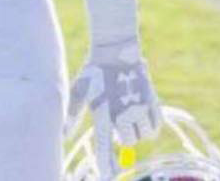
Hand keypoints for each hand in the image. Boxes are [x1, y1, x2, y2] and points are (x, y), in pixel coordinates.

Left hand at [66, 38, 161, 177]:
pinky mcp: (152, 102)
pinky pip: (156, 126)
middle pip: (128, 142)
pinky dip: (150, 126)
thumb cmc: (93, 72)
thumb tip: (63, 136)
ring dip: (137, 131)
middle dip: (124, 138)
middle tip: (118, 124)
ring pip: (144, 136)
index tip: (108, 177)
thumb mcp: (78, 91)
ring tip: (128, 116)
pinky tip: (141, 116)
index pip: (104, 146)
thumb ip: (72, 115)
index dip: (106, 164)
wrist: (115, 51)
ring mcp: (140, 107)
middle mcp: (123, 113)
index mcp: (103, 112)